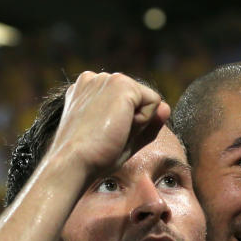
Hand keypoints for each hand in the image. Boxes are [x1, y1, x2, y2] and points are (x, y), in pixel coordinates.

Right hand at [46, 71, 168, 182]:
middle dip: (133, 121)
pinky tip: (120, 127)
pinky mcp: (121, 83)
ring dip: (137, 122)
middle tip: (108, 136)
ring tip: (111, 131)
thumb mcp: (123, 139)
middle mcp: (95, 78)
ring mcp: (107, 78)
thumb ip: (146, 123)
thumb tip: (167, 107)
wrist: (74, 162)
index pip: (127, 103)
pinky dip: (143, 120)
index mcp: (88, 90)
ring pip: (147, 100)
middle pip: (139, 100)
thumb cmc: (92, 157)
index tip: (103, 135)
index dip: (127, 124)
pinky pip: (154, 102)